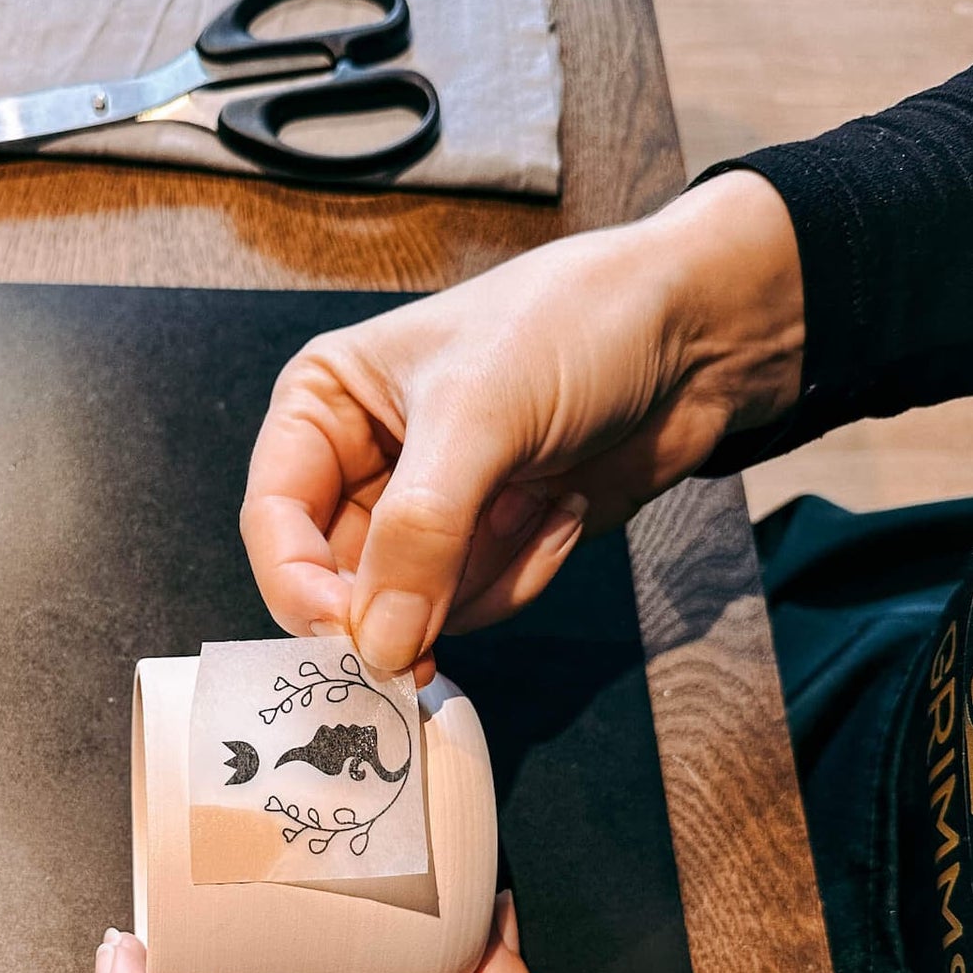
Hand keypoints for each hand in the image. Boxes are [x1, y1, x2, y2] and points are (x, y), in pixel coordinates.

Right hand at [240, 170, 803, 675]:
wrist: (697, 335)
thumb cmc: (574, 327)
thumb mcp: (479, 414)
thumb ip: (419, 533)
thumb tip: (378, 646)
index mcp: (324, 406)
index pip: (274, 522)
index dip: (301, 587)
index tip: (352, 638)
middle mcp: (361, 464)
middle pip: (335, 581)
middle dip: (404, 596)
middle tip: (447, 611)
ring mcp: (423, 514)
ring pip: (407, 607)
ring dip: (480, 575)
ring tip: (537, 497)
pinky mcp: (481, 547)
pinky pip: (471, 607)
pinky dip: (520, 574)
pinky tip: (558, 506)